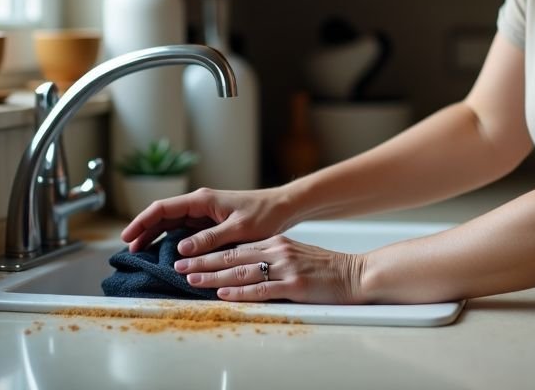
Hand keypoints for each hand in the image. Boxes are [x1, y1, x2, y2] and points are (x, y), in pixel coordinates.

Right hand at [120, 186, 295, 255]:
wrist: (282, 208)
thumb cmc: (264, 215)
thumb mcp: (238, 230)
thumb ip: (210, 239)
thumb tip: (181, 250)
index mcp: (202, 200)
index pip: (163, 208)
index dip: (142, 222)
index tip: (127, 237)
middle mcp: (199, 204)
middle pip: (162, 215)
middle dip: (143, 230)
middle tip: (129, 250)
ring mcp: (204, 212)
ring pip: (171, 223)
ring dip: (154, 235)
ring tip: (140, 252)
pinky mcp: (210, 222)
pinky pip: (183, 230)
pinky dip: (170, 239)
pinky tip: (164, 252)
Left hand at [177, 235, 365, 303]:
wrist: (355, 273)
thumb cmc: (327, 268)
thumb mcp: (296, 254)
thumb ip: (272, 257)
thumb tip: (245, 266)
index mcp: (276, 243)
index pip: (236, 248)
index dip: (210, 252)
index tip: (189, 255)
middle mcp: (277, 251)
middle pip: (232, 257)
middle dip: (202, 261)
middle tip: (179, 265)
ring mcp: (286, 267)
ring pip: (241, 272)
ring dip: (213, 277)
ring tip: (191, 278)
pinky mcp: (295, 284)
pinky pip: (261, 289)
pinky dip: (239, 292)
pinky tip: (223, 293)